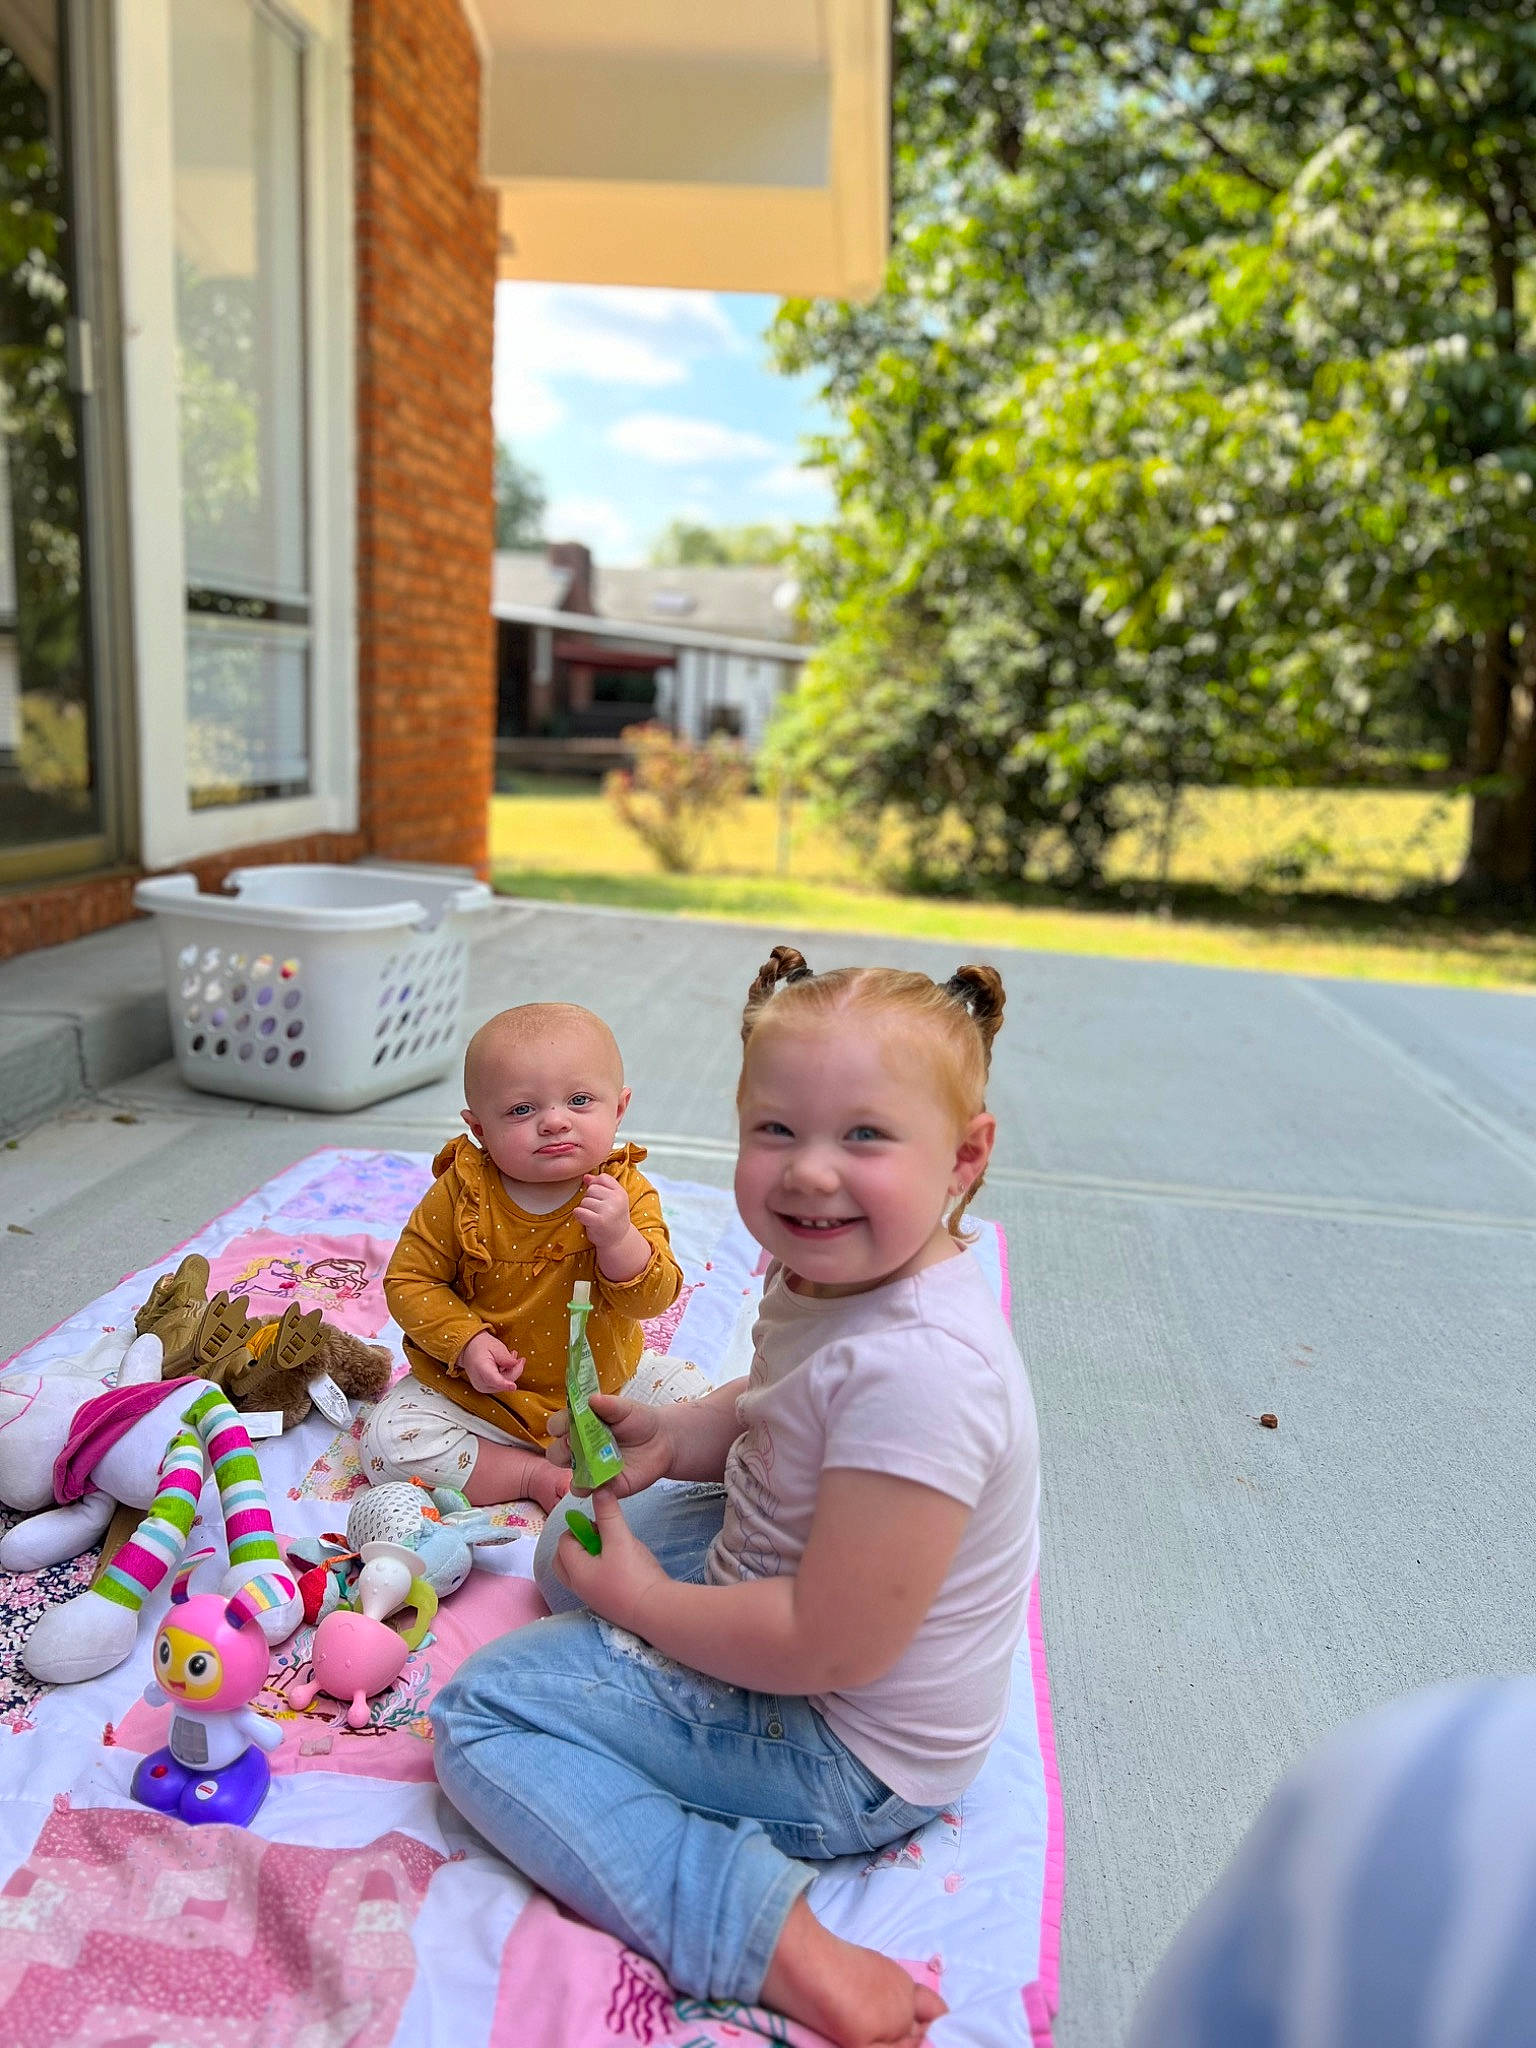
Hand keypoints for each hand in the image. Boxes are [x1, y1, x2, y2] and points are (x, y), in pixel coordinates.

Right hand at [458, 1331, 525, 1393]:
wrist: (468, 1350)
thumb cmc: (480, 1347)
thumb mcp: (495, 1346)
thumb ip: (506, 1357)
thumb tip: (516, 1365)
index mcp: (481, 1369)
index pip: (494, 1380)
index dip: (505, 1384)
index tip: (513, 1386)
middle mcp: (480, 1382)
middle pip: (504, 1382)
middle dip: (514, 1370)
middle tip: (514, 1354)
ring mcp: (482, 1387)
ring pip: (505, 1385)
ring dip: (510, 1372)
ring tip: (508, 1357)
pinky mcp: (485, 1389)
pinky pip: (501, 1385)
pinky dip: (506, 1376)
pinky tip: (504, 1365)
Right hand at [546, 1393, 674, 1496]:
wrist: (661, 1441)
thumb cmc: (638, 1420)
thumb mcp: (626, 1408)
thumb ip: (609, 1405)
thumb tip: (592, 1399)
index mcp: (579, 1425)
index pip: (556, 1425)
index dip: (558, 1425)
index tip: (568, 1422)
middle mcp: (579, 1448)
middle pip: (556, 1453)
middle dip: (562, 1449)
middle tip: (576, 1443)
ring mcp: (589, 1468)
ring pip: (568, 1475)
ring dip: (574, 1472)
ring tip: (589, 1465)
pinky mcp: (602, 1486)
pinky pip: (588, 1492)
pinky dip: (591, 1489)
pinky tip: (601, 1482)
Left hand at [554, 1483, 666, 1632]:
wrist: (656, 1611)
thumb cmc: (634, 1575)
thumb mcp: (621, 1539)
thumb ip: (608, 1513)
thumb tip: (599, 1489)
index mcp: (577, 1572)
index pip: (564, 1543)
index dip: (579, 1528)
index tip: (599, 1524)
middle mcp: (580, 1587)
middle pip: (564, 1561)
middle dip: (578, 1544)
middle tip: (600, 1537)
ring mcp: (593, 1598)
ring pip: (579, 1572)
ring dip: (590, 1557)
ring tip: (614, 1550)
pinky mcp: (607, 1604)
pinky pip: (594, 1582)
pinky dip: (601, 1570)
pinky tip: (623, 1566)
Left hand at [574, 1173, 632, 1254]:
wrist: (618, 1240)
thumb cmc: (613, 1219)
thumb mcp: (612, 1199)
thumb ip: (600, 1185)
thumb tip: (586, 1176)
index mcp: (621, 1192)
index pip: (602, 1178)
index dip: (596, 1186)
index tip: (601, 1198)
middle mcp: (616, 1200)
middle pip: (591, 1189)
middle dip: (590, 1199)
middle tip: (598, 1210)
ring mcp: (608, 1210)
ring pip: (584, 1201)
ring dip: (585, 1209)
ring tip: (594, 1217)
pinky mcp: (598, 1221)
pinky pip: (579, 1211)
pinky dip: (579, 1216)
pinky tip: (588, 1221)